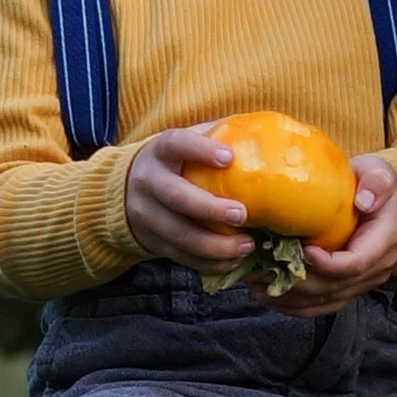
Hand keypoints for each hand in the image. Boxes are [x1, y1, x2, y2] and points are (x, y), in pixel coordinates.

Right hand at [124, 123, 254, 268]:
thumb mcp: (188, 142)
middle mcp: (148, 181)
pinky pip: (180, 256)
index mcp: (160, 151)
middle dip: (209, 209)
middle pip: (175, 197)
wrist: (127, 188)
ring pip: (178, 234)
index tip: (229, 158)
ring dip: (215, 245)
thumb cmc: (176, 162)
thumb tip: (269, 133)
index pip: (176, 144)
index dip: (200, 150)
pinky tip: (232, 260)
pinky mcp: (151, 241)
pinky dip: (208, 263)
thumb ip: (218, 135)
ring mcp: (146, 214)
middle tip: (242, 214)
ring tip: (247, 245)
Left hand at [268, 156, 396, 310]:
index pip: (355, 264)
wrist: (375, 198)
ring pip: (324, 301)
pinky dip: (293, 306)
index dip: (327, 264)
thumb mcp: (378, 173)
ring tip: (258, 287)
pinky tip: (269, 296)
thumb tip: (363, 201)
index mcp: (383, 244)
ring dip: (290, 299)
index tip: (304, 250)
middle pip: (334, 288)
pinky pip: (320, 306)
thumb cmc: (372, 183)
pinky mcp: (346, 289)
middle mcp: (375, 270)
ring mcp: (360, 283)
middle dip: (298, 284)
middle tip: (266, 272)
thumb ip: (375, 183)